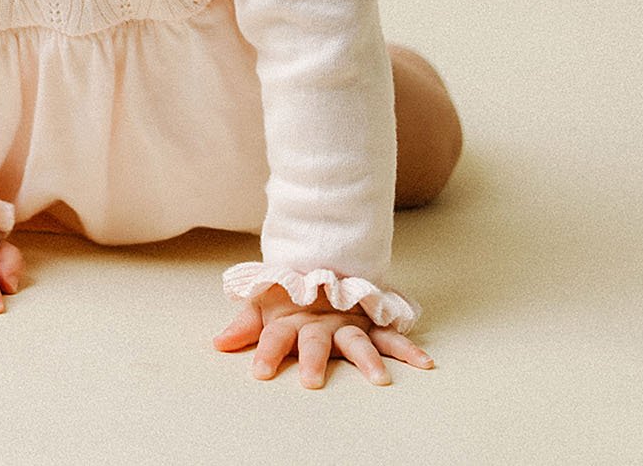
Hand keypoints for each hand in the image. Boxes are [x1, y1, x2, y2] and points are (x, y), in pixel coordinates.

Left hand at [213, 287, 433, 387]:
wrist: (322, 259)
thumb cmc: (289, 294)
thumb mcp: (263, 305)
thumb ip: (244, 325)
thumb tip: (217, 343)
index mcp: (292, 318)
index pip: (275, 336)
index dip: (266, 352)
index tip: (260, 373)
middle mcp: (321, 321)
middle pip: (316, 341)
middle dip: (314, 360)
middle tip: (312, 382)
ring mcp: (348, 322)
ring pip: (358, 341)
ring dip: (368, 360)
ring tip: (379, 380)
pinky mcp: (371, 323)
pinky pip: (392, 337)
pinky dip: (408, 348)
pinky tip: (424, 363)